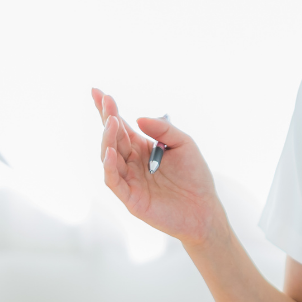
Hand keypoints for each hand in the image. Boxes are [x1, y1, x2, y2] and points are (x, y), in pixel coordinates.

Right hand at [91, 88, 225, 246]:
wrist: (204, 209)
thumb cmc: (195, 176)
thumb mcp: (185, 144)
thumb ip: (164, 130)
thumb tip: (139, 119)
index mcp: (142, 148)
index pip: (120, 127)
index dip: (108, 110)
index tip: (97, 92)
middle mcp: (131, 162)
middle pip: (112, 138)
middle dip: (107, 119)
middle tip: (105, 101)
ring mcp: (129, 180)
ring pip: (108, 157)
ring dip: (107, 139)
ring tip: (112, 122)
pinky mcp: (130, 198)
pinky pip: (113, 181)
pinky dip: (108, 166)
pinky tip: (110, 152)